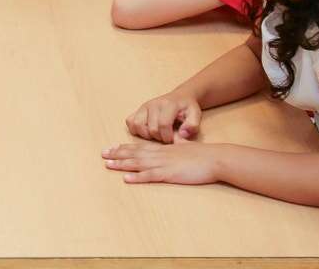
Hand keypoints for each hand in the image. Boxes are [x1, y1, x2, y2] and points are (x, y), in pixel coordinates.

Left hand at [102, 139, 221, 184]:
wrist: (215, 158)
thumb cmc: (203, 154)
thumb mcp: (185, 145)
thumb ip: (177, 143)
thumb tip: (174, 138)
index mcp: (163, 149)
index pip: (139, 147)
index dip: (124, 147)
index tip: (112, 147)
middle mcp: (160, 154)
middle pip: (134, 153)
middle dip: (117, 154)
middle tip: (102, 154)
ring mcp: (164, 164)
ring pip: (138, 163)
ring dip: (122, 164)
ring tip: (107, 164)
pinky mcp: (170, 174)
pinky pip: (150, 176)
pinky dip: (137, 177)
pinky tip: (126, 179)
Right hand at [126, 90, 202, 143]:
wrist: (181, 97)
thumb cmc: (187, 108)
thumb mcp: (196, 115)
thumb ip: (192, 125)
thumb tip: (182, 134)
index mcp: (168, 105)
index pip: (163, 125)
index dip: (167, 137)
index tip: (172, 140)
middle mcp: (153, 104)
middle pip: (151, 128)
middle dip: (159, 138)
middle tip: (166, 137)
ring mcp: (144, 106)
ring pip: (137, 125)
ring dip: (146, 135)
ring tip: (156, 135)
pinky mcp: (138, 109)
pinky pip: (130, 121)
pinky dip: (135, 129)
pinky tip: (146, 131)